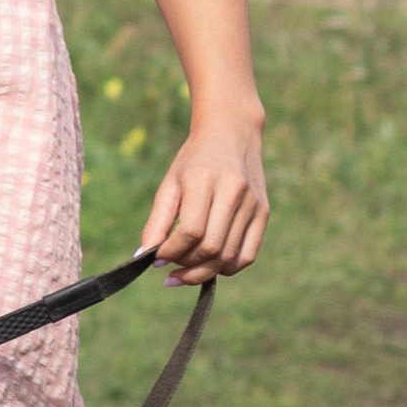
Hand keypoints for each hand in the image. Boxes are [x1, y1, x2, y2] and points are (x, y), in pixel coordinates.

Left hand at [139, 114, 267, 281]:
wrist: (233, 133)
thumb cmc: (194, 160)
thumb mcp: (171, 183)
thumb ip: (157, 221)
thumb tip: (143, 256)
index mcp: (204, 179)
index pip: (191, 231)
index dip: (172, 251)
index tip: (157, 259)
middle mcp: (233, 191)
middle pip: (211, 248)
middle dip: (186, 267)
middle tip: (170, 270)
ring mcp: (252, 203)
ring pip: (229, 256)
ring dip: (204, 272)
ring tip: (185, 273)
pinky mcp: (264, 213)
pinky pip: (247, 255)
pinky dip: (227, 268)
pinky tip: (209, 267)